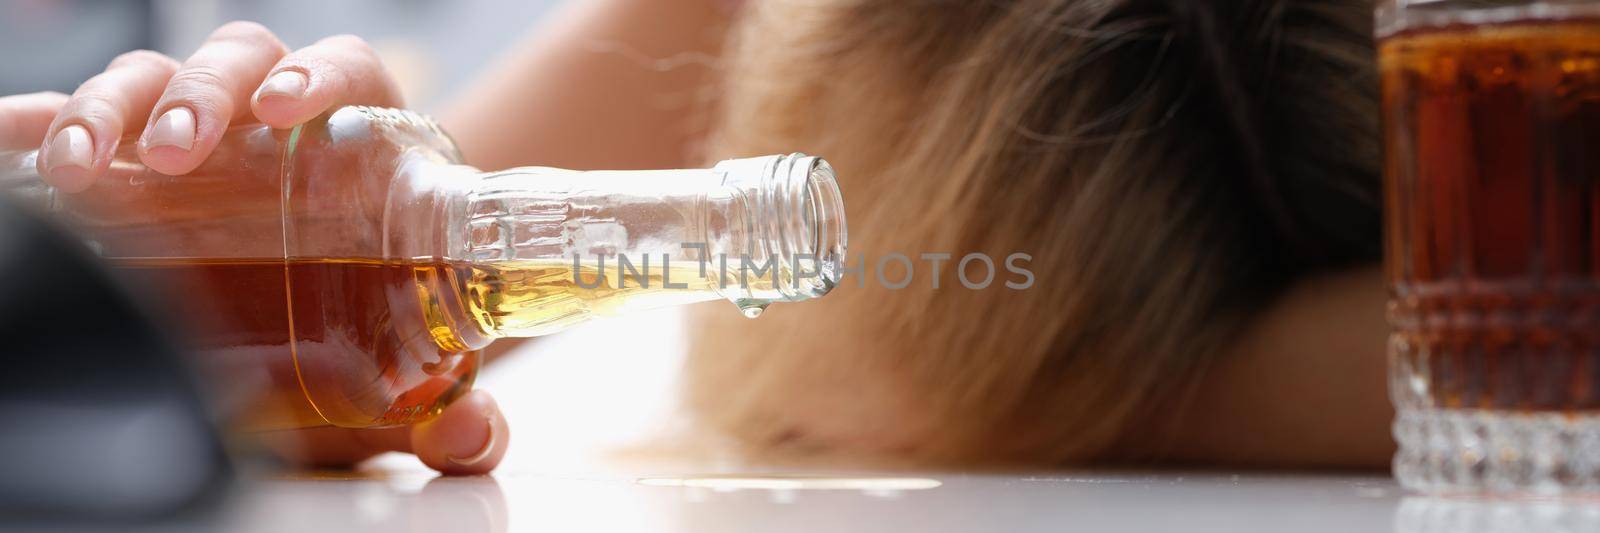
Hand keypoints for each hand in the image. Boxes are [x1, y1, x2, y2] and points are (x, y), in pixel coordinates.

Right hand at [0, 22, 509, 474]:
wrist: (325, 341)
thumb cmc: (377, 335)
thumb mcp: (415, 379)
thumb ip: (460, 419)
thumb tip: (469, 436)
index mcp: (362, 144)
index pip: (346, 73)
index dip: (318, 74)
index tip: (287, 109)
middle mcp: (274, 125)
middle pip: (242, 62)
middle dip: (203, 91)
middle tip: (179, 150)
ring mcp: (198, 141)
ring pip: (155, 80)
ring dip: (116, 107)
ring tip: (84, 164)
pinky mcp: (130, 169)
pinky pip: (81, 124)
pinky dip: (41, 124)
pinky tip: (14, 141)